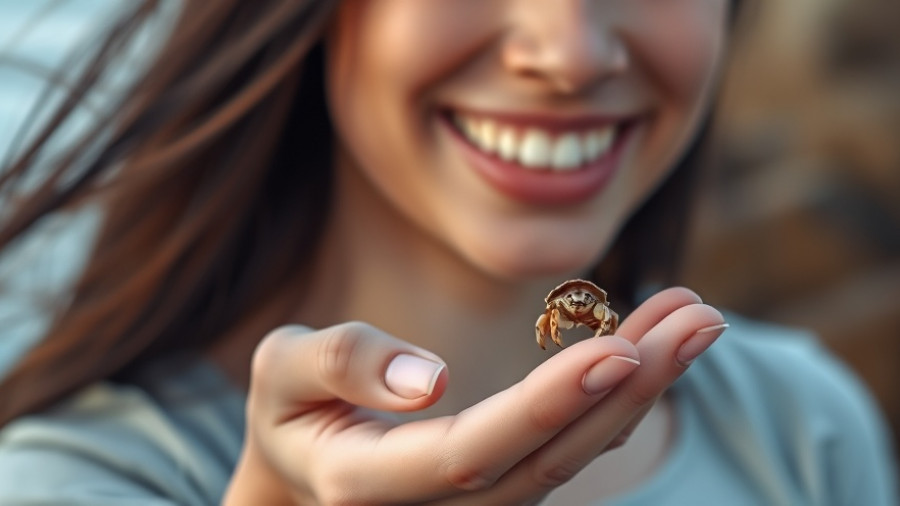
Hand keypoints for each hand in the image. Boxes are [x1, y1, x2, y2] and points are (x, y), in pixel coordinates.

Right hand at [223, 287, 725, 504]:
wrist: (304, 472)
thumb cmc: (290, 412)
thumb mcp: (281, 372)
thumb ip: (340, 365)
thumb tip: (429, 379)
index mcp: (370, 483)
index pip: (474, 450)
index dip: (548, 405)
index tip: (619, 348)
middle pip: (548, 459)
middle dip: (628, 389)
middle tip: (701, 319)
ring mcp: (480, 502)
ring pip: (574, 454)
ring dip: (642, 387)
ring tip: (700, 320)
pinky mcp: (507, 481)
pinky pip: (571, 444)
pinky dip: (619, 394)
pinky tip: (658, 343)